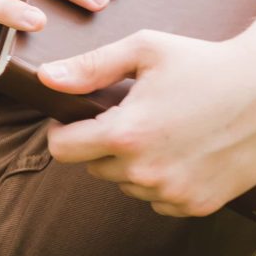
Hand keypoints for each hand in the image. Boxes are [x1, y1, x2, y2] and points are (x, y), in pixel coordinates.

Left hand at [42, 24, 255, 216]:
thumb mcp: (145, 50)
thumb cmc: (208, 65)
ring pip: (127, 185)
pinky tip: (181, 153)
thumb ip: (90, 66)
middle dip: (102, 144)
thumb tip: (47, 78)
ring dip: (132, 165)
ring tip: (161, 133)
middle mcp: (147, 171)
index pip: (62, 150)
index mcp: (126, 134)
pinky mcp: (199, 204)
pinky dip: (162, 181)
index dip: (63, 131)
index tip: (75, 120)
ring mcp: (174, 192)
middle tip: (129, 119)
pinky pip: (159, 201)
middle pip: (94, 167)